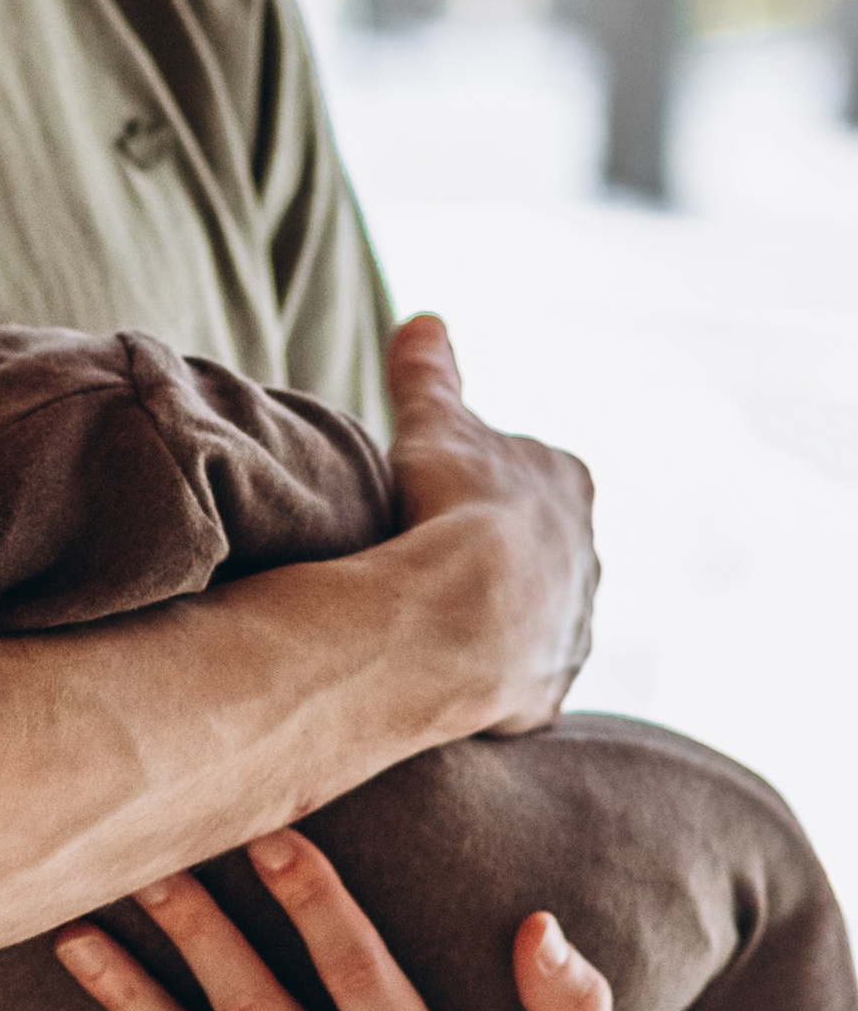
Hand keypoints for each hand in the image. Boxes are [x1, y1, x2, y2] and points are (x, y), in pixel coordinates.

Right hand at [385, 315, 595, 733]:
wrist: (458, 614)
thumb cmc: (448, 507)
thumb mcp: (433, 423)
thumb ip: (430, 374)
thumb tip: (423, 321)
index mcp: (570, 484)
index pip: (531, 473)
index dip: (483, 480)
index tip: (440, 492)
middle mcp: (588, 557)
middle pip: (542, 546)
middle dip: (499, 550)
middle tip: (432, 555)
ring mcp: (572, 628)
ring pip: (537, 615)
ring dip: (496, 614)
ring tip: (434, 616)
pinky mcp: (547, 689)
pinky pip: (518, 677)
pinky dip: (489, 673)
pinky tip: (448, 669)